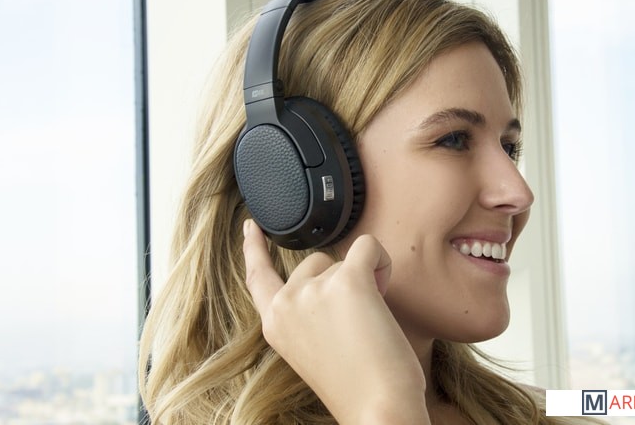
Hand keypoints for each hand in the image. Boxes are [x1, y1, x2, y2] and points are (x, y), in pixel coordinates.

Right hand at [242, 219, 430, 424]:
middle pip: (314, 263)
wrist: (377, 408)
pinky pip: (367, 247)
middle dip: (339, 280)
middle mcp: (286, 304)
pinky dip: (381, 261)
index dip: (254, 249)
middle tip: (357, 319)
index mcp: (275, 324)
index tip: (250, 227)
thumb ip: (307, 315)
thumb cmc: (356, 386)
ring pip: (342, 258)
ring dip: (364, 277)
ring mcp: (312, 290)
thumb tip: (330, 282)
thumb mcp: (312, 349)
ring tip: (372, 319)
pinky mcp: (346, 281)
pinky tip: (384, 289)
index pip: (257, 276)